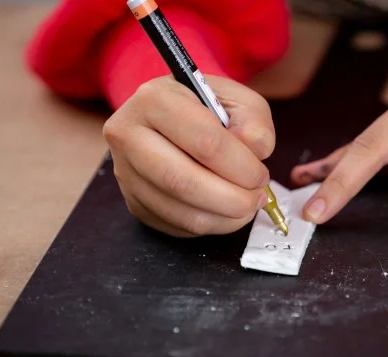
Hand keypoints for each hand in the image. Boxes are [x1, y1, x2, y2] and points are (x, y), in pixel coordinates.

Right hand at [103, 75, 274, 236]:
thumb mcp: (237, 99)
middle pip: (183, 182)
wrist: (171, 118)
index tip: (261, 175)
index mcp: (154, 99)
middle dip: (232, 199)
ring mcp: (125, 173)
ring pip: (180, 211)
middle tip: (257, 198)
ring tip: (247, 206)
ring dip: (225, 217)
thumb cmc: (206, 108)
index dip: (242, 166)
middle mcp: (128, 135)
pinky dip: (212, 225)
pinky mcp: (134, 202)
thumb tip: (256, 153)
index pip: (205, 142)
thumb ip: (254, 122)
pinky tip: (228, 212)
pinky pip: (177, 226)